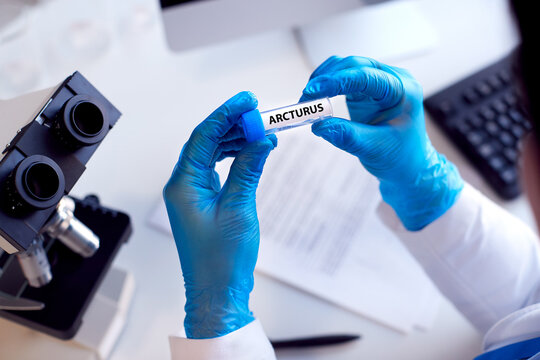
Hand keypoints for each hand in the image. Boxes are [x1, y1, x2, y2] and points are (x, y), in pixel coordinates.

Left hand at [163, 92, 276, 338]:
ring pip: (213, 154)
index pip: (202, 137)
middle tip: (258, 113)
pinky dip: (235, 158)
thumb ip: (249, 170)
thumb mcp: (238, 209)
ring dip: (235, 140)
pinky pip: (219, 169)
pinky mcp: (206, 201)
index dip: (224, 115)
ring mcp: (194, 193)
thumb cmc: (221, 260)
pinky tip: (252, 150)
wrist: (218, 292)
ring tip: (260, 129)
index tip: (246, 101)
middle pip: (206, 142)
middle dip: (232, 125)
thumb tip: (261, 139)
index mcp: (182, 185)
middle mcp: (184, 186)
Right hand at [301, 56, 462, 229]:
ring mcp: (379, 82)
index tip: (313, 91)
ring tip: (307, 101)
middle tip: (305, 100)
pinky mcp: (366, 89)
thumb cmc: (400, 158)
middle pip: (354, 65)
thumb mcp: (374, 149)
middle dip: (326, 79)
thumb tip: (319, 125)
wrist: (408, 166)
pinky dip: (327, 84)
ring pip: (346, 67)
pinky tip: (316, 98)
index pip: (366, 76)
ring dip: (324, 79)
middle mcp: (392, 80)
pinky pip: (343, 77)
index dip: (337, 81)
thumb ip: (347, 136)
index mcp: (402, 91)